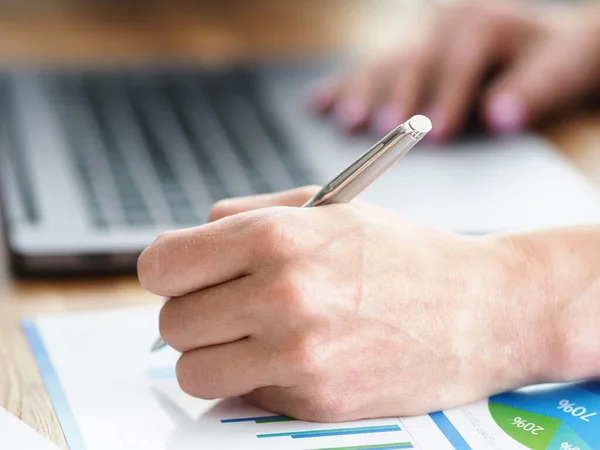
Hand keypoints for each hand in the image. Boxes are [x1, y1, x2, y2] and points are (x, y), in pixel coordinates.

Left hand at [137, 187, 557, 421]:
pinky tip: (294, 357)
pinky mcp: (316, 400)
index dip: (168, 270)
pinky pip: (243, 396)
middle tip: (227, 306)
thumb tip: (189, 241)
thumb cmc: (403, 253)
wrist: (481, 308)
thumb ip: (246, 216)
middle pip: (171, 321)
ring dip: (213, 355)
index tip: (184, 276)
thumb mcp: (326, 207)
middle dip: (193, 314)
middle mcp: (281, 294)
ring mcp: (298, 353)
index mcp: (276, 235)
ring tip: (250, 336)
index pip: (162, 264)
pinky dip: (255, 379)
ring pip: (193, 371)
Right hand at [310, 0, 599, 140]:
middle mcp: (443, 21)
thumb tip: (499, 118)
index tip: (436, 134)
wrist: (539, 40)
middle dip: (395, 96)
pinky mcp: (399, 47)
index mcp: (483, 23)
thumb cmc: (550, 59)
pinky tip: (317, 103)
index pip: (459, 62)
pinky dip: (341, 86)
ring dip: (360, 93)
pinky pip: (365, 65)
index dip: (448, 97)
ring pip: (382, 62)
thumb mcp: (559, 69)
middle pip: (412, 60)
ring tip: (346, 121)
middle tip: (379, 128)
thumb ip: (532, 91)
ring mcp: (416, 33)